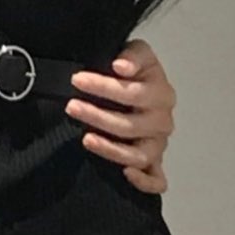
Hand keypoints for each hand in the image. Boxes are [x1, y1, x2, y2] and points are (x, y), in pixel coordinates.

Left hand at [67, 39, 174, 194]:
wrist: (143, 89)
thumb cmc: (138, 74)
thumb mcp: (138, 53)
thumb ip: (133, 55)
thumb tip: (120, 66)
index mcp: (162, 95)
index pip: (132, 93)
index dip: (103, 87)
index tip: (78, 80)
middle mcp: (163, 122)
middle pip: (130, 126)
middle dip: (97, 116)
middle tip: (72, 107)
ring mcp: (158, 144)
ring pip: (139, 155)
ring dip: (111, 149)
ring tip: (86, 139)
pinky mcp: (154, 163)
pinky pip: (157, 180)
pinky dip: (145, 181)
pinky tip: (125, 174)